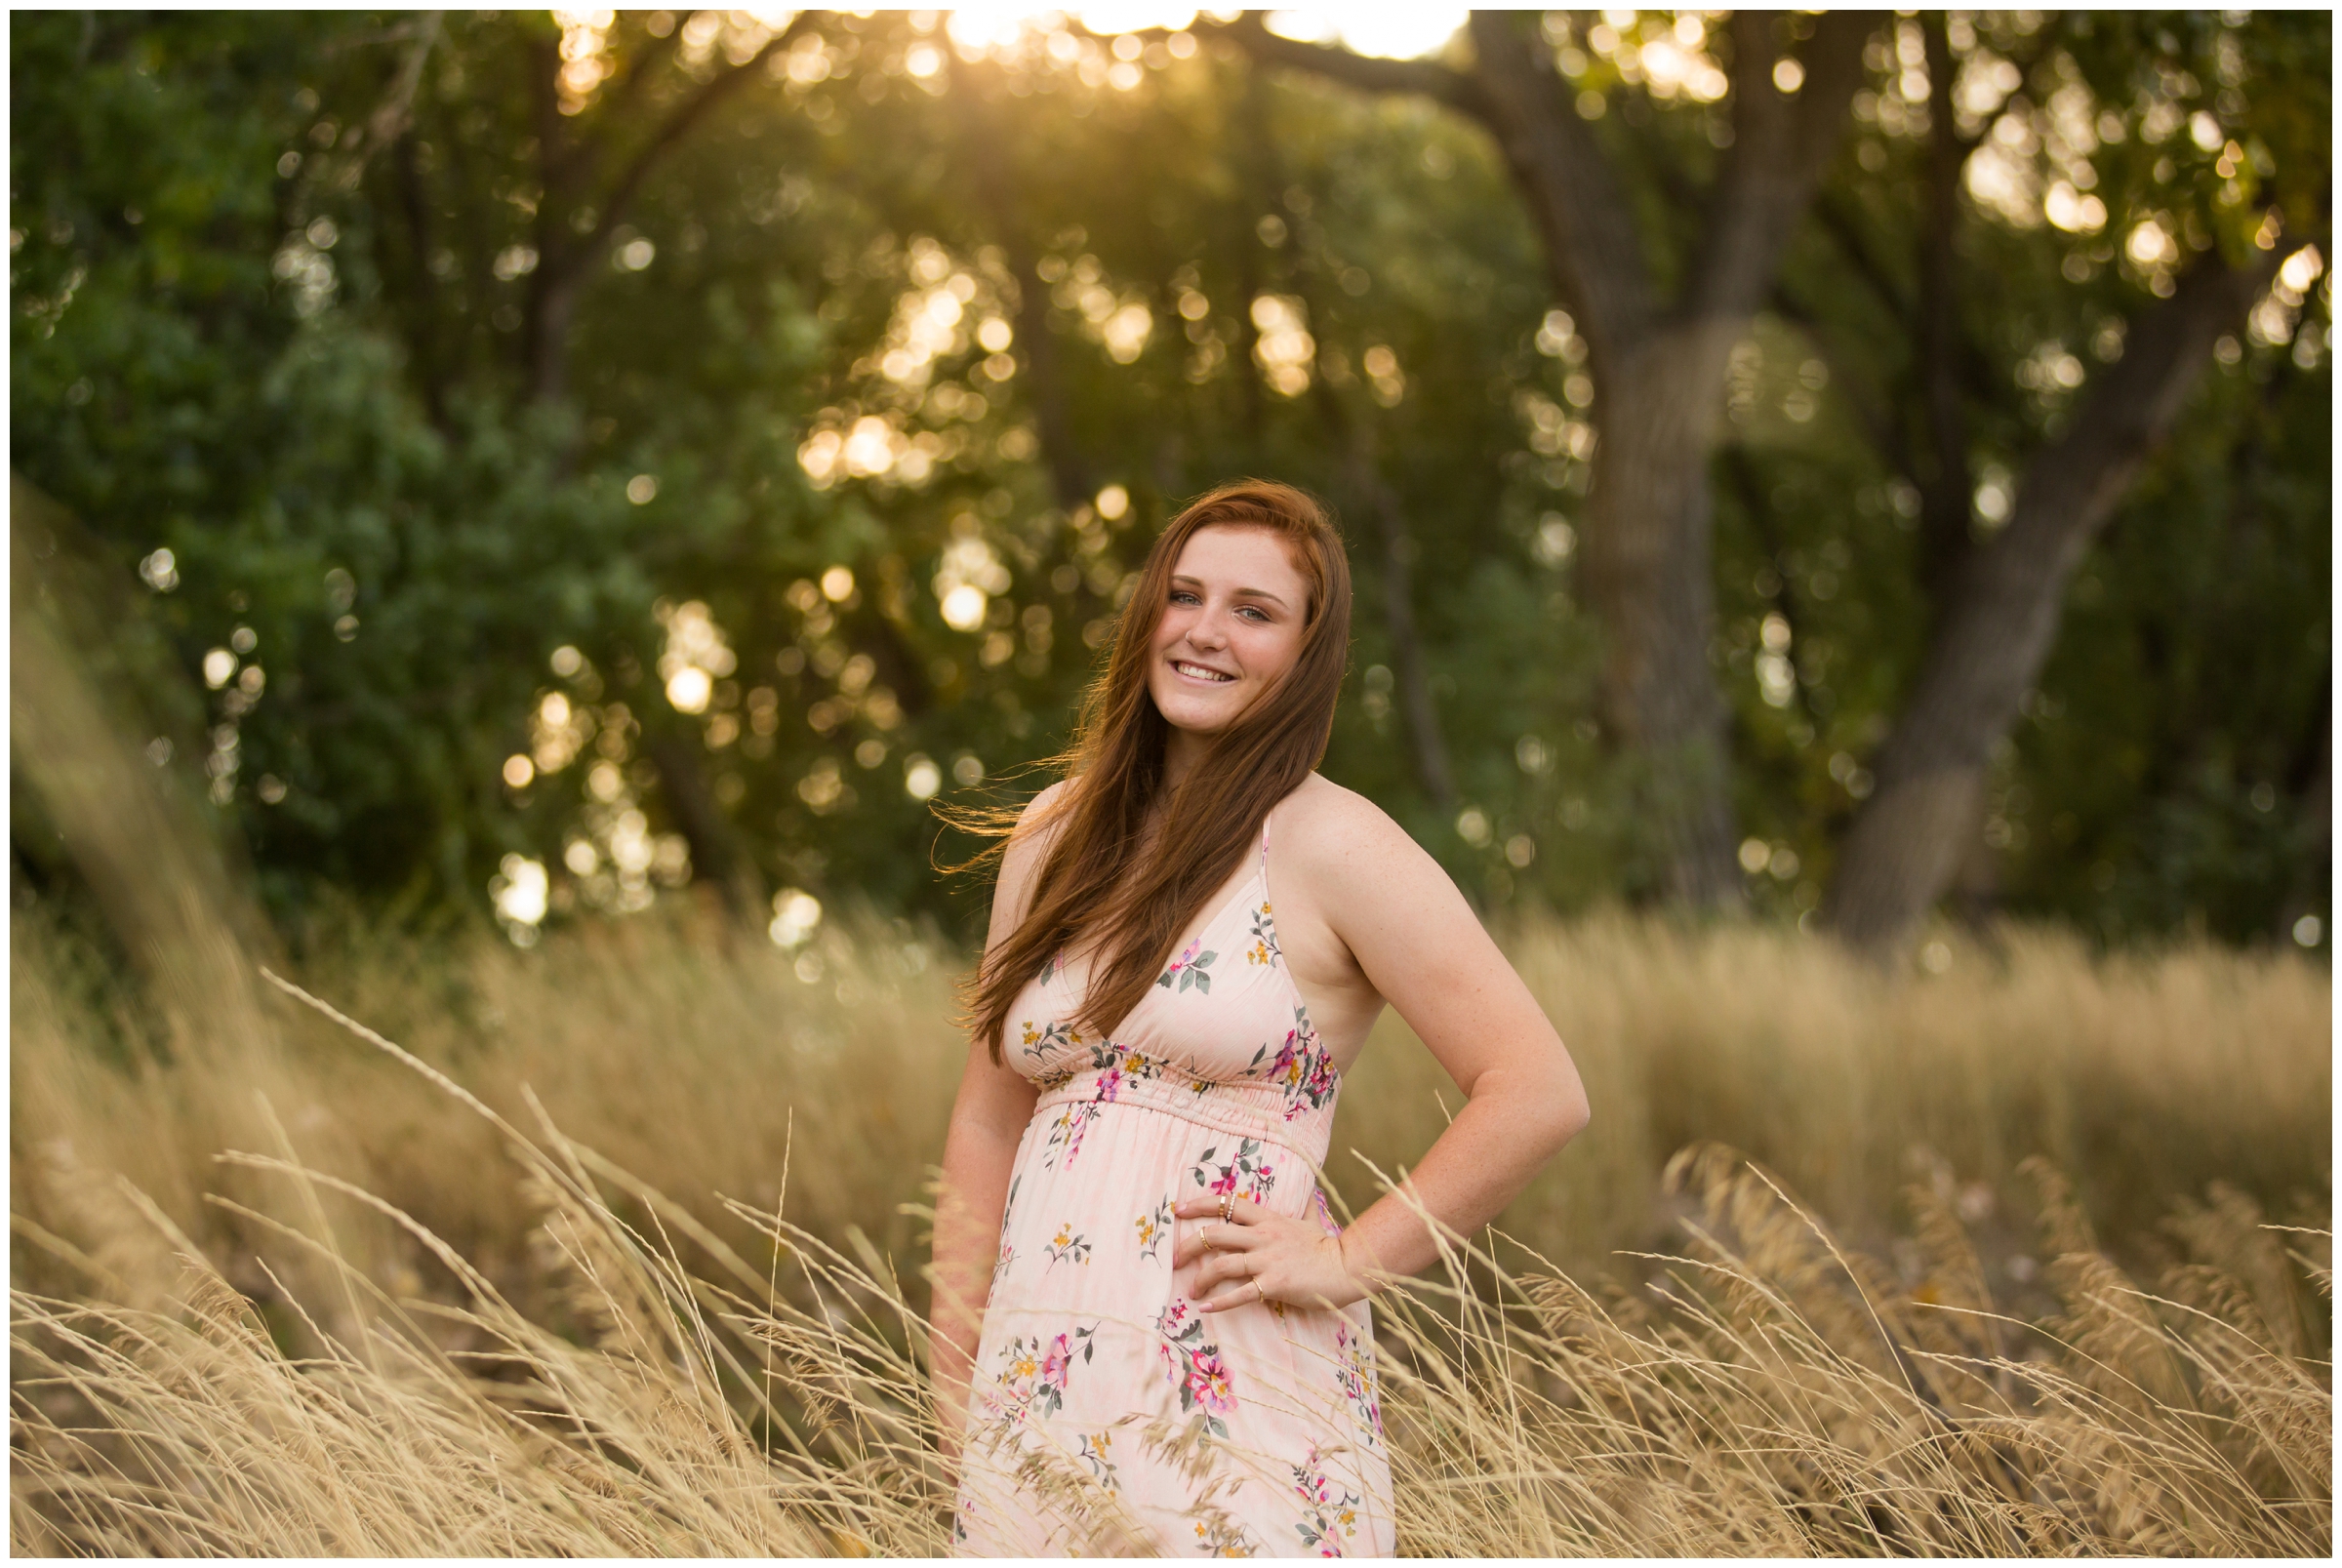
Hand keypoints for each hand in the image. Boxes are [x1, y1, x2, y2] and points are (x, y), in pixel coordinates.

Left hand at [1171, 1195, 1364, 1313]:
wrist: (1345, 1268)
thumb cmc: (1326, 1247)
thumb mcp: (1313, 1220)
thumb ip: (1306, 1206)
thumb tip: (1311, 1190)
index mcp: (1268, 1219)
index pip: (1227, 1204)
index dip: (1200, 1204)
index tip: (1179, 1210)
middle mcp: (1262, 1237)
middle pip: (1214, 1234)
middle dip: (1188, 1246)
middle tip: (1174, 1259)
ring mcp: (1267, 1261)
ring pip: (1221, 1265)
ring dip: (1200, 1279)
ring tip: (1191, 1291)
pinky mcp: (1273, 1284)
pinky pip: (1240, 1294)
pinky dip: (1220, 1302)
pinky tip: (1206, 1308)